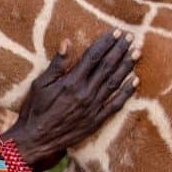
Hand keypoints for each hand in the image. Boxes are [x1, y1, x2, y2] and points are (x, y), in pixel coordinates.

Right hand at [1, 30, 137, 171]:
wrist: (36, 139)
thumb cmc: (34, 110)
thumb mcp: (40, 84)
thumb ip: (56, 64)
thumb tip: (67, 42)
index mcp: (71, 82)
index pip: (93, 57)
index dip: (106, 43)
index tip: (116, 32)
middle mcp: (86, 93)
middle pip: (107, 66)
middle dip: (120, 50)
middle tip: (131, 37)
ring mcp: (93, 107)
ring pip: (114, 82)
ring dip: (127, 66)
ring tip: (137, 53)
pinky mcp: (96, 120)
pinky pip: (116, 104)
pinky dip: (126, 92)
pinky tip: (135, 81)